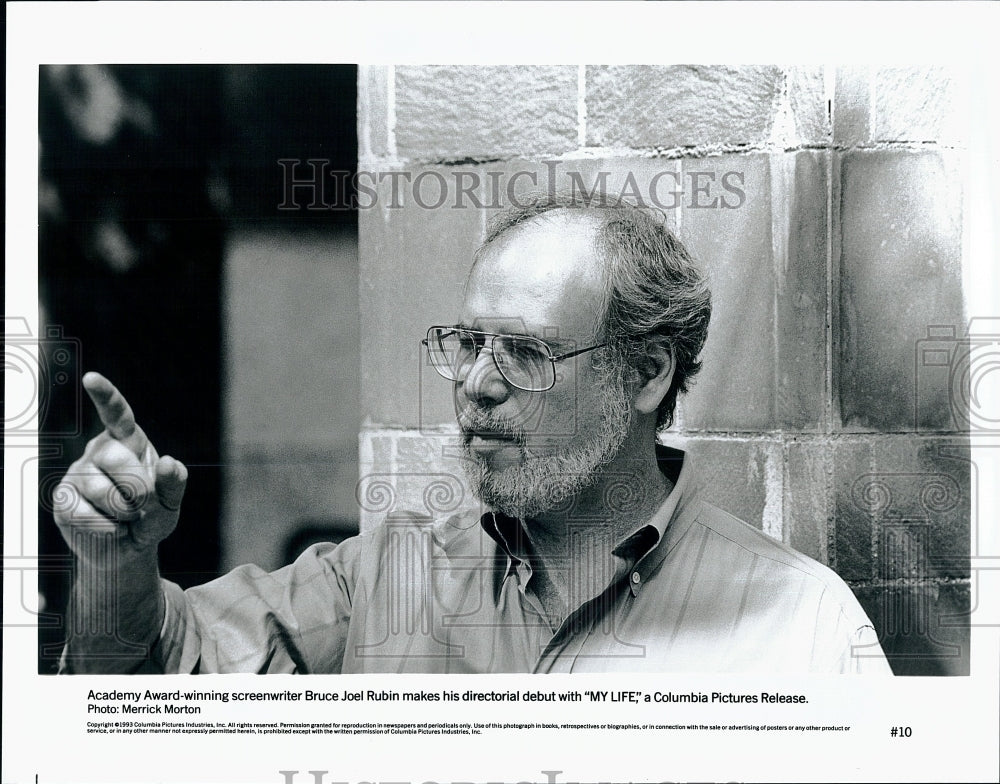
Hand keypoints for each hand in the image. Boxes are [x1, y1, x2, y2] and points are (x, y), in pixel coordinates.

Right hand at [53, 372, 187, 568]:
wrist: (128, 550)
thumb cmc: (151, 517)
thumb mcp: (171, 502)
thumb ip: (175, 483)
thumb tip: (168, 462)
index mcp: (129, 442)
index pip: (117, 414)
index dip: (105, 395)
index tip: (91, 378)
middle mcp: (99, 452)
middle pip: (114, 457)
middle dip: (137, 488)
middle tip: (143, 505)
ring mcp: (78, 474)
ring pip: (100, 490)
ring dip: (123, 513)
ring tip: (127, 517)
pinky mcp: (62, 499)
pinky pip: (83, 513)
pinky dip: (106, 528)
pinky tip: (109, 528)